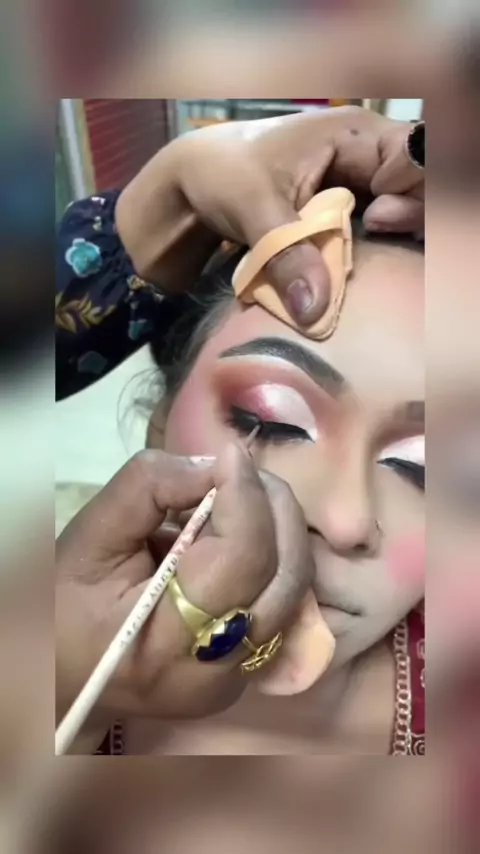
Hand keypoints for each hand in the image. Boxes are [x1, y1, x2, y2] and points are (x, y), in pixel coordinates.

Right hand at [56, 445, 323, 750]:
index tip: (230, 453)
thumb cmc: (62, 605)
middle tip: (241, 469)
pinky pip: (285, 605)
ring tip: (243, 496)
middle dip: (274, 507)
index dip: (246, 496)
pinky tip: (244, 534)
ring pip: (297, 591)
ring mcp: (238, 680)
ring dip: (280, 530)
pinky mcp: (248, 674)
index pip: (242, 560)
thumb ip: (148, 489)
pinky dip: (275, 558)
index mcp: (166, 643)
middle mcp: (217, 673)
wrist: (59, 673)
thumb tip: (216, 467)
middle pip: (286, 576)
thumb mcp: (89, 536)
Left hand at [116, 106, 423, 325]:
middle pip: (412, 191)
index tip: (378, 218)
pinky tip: (345, 270)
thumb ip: (289, 255)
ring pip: (394, 218)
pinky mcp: (339, 218)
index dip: (409, 192)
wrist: (183, 191)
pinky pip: (368, 238)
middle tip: (374, 234)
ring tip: (357, 255)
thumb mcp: (255, 210)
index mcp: (352, 134)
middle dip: (405, 220)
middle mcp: (362, 158)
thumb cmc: (218, 175)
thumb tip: (315, 311)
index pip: (414, 158)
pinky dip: (361, 257)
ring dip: (384, 243)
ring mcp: (353, 189)